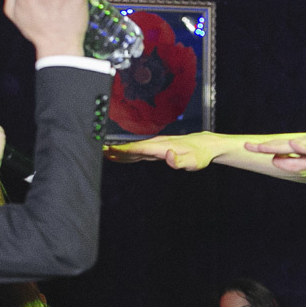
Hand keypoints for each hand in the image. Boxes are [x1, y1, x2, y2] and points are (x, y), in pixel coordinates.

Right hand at [105, 134, 220, 171]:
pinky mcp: (157, 149)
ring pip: (134, 148)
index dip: (123, 149)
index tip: (109, 149)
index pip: (138, 148)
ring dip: (120, 150)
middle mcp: (157, 144)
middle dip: (116, 149)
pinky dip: (129, 152)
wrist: (205, 144)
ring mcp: (156, 146)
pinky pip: (139, 150)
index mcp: (162, 146)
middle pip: (132, 147)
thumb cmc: (200, 154)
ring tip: (105, 152)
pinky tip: (121, 154)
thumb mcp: (194, 161)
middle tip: (99, 150)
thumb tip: (168, 156)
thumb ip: (180, 161)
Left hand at [245, 130, 305, 172]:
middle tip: (247, 145)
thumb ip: (303, 164)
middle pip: (286, 144)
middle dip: (267, 146)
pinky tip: (294, 146)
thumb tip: (281, 163)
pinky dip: (305, 146)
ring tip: (263, 147)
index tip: (250, 147)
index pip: (284, 148)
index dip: (268, 148)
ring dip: (281, 146)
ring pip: (298, 145)